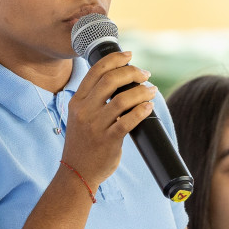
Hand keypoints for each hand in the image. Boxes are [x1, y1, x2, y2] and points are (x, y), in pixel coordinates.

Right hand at [61, 50, 155, 187]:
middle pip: (111, 80)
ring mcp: (95, 126)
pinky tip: (148, 107)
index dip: (115, 59)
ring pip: (122, 99)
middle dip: (132, 72)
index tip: (129, 55)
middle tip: (145, 75)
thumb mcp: (80, 117)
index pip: (96, 70)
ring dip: (141, 91)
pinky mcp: (108, 141)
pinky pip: (128, 121)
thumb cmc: (83, 144)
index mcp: (77, 102)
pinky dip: (141, 111)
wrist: (77, 173)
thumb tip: (120, 80)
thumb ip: (93, 99)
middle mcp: (84, 111)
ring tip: (151, 91)